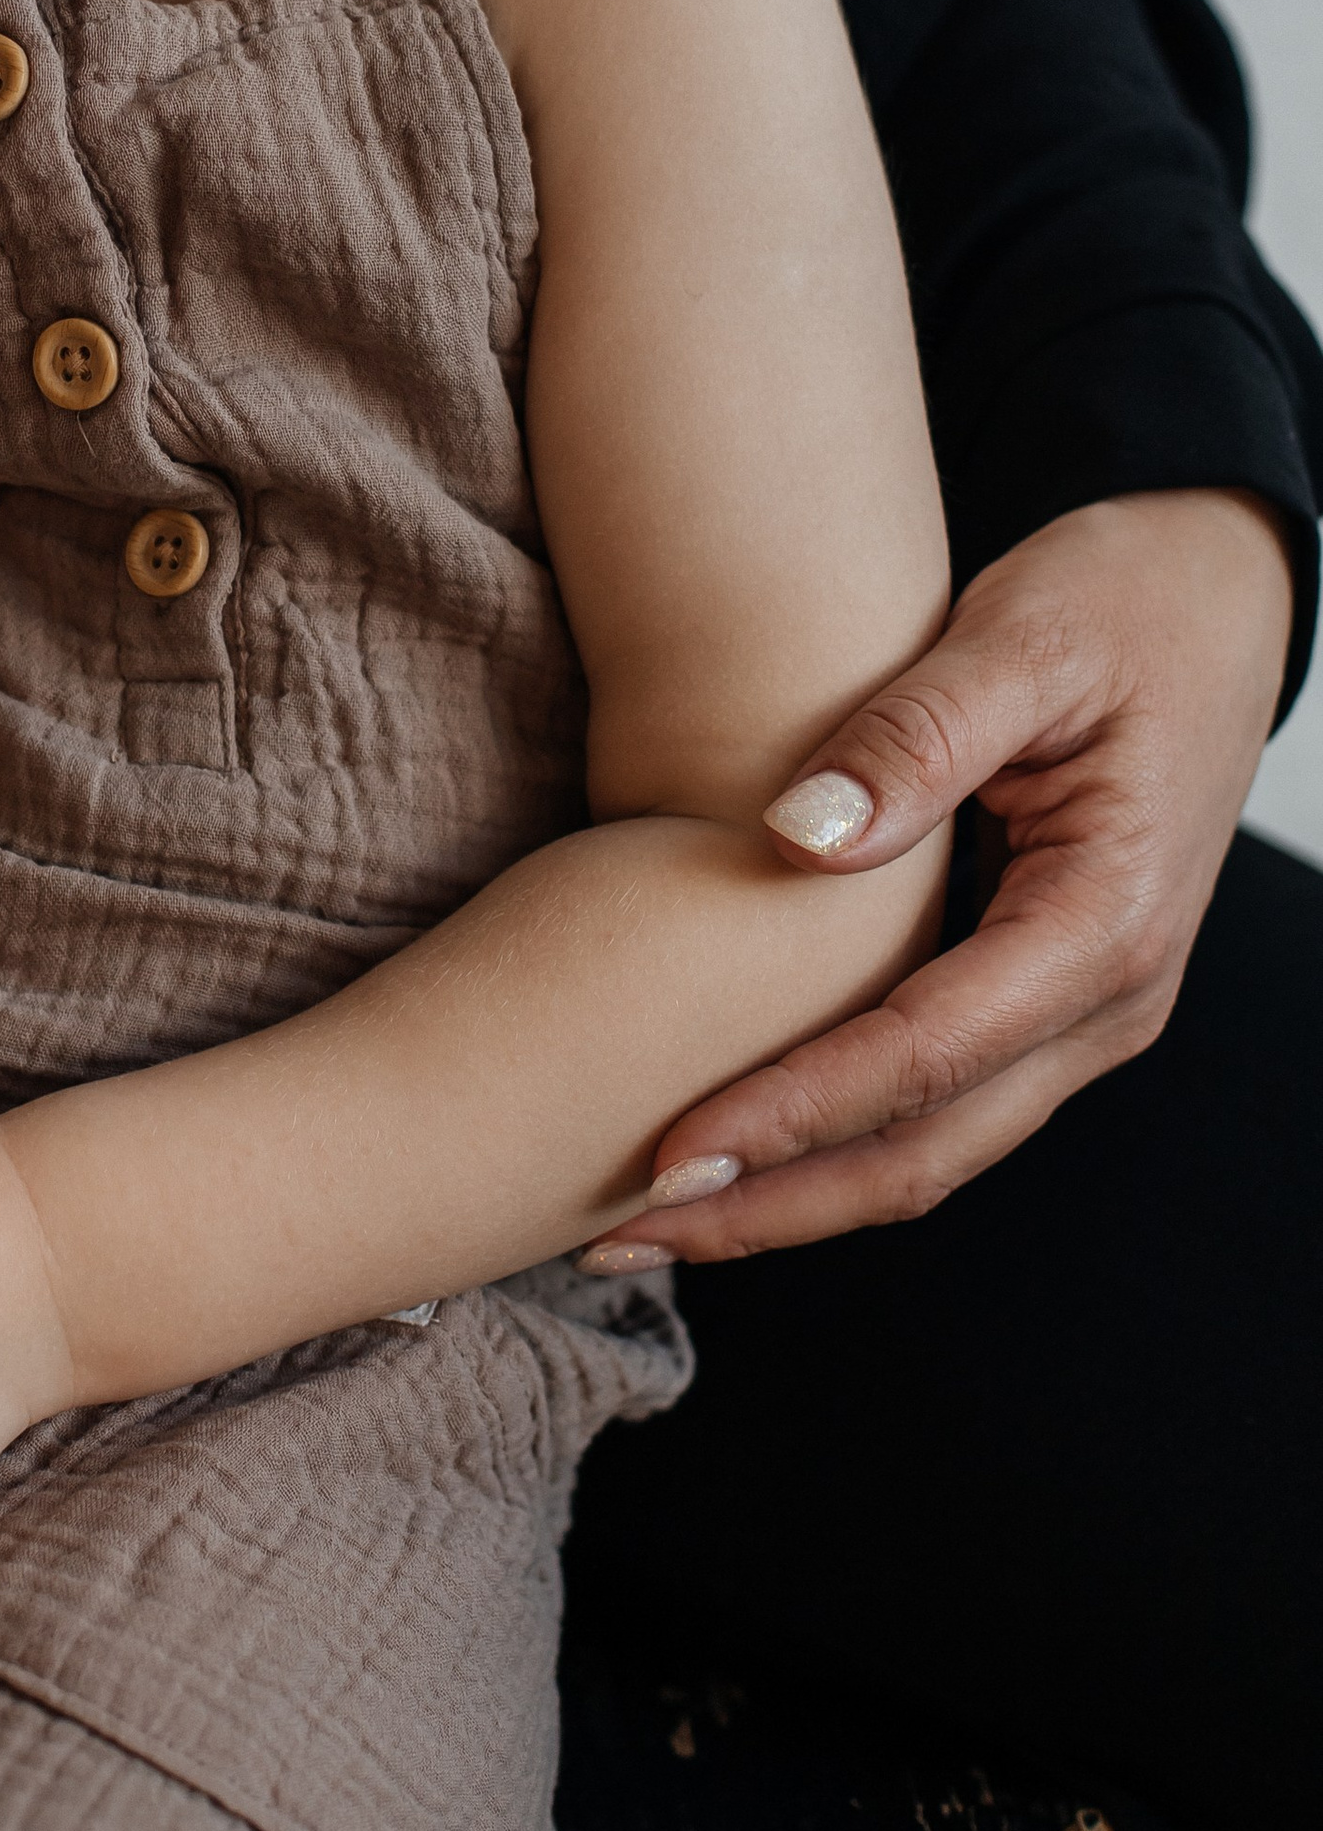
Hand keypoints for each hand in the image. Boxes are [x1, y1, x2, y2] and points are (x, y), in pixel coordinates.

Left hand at [586, 491, 1295, 1266]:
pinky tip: (732, 1150)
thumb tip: (798, 837)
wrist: (1216, 597)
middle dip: (772, 1205)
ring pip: (932, 1151)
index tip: (670, 1152)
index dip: (793, 1113)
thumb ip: (916, 735)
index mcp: (1105, 921)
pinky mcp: (1041, 1000)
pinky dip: (832, 1142)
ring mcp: (1080, 1014)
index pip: (927, 1057)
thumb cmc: (1123, 602)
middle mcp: (1107, 1000)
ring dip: (793, 1197)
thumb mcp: (1021, 635)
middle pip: (928, 1152)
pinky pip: (936, 1104)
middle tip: (614, 1233)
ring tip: (642, 1223)